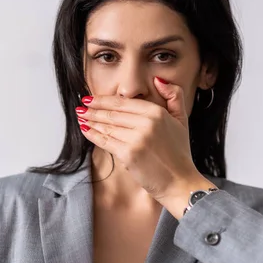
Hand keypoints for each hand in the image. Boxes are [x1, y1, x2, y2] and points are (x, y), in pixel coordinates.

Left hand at [76, 77, 215, 213]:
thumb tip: (158, 80)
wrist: (180, 182)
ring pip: (107, 126)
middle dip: (93, 109)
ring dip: (91, 120)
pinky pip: (105, 141)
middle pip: (112, 113)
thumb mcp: (182, 120)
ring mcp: (136, 139)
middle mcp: (146, 123)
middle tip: (81, 106)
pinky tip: (85, 129)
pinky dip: (93, 134)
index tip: (92, 99)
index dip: (104, 100)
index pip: (123, 103)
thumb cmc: (179, 153)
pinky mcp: (128, 154)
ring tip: (81, 116)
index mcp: (157, 113)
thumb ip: (174, 96)